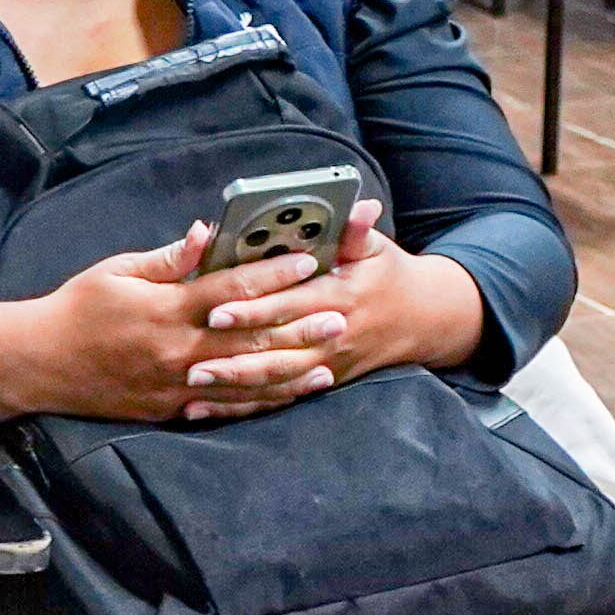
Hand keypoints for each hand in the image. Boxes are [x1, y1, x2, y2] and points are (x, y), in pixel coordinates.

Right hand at [0, 222, 346, 427]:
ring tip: (329, 363)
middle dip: (298, 328)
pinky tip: (287, 396)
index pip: (228, 291)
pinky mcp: (170, 410)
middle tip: (340, 317)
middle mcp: (176, 352)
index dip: (271, 277)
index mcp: (164, 310)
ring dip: (290, 373)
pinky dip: (258, 402)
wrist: (38, 364)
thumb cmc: (77, 308)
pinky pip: (223, 409)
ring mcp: (175, 386)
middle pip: (249, 340)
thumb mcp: (117, 271)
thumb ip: (167, 258)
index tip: (307, 264)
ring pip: (244, 381)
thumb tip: (205, 232)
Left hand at [200, 201, 485, 397]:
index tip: (216, 310)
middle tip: (192, 359)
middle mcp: (333, 335)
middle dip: (235, 355)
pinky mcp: (324, 382)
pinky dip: (244, 405)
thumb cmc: (388, 275)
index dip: (253, 309)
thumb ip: (356, 230)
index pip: (290, 304)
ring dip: (236, 384)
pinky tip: (208, 408)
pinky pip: (281, 397)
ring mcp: (329, 364)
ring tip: (195, 384)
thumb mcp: (376, 247)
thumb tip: (359, 206)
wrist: (422, 320)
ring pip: (277, 379)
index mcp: (341, 296)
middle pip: (278, 348)